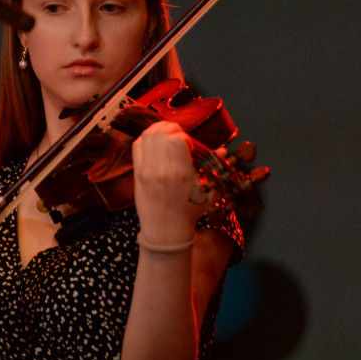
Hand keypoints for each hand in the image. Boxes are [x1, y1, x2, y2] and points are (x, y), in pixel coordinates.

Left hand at [131, 121, 206, 239]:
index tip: (189, 147)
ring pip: (147, 137)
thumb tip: (223, 151)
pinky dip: (145, 140)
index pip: (177, 139)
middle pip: (160, 134)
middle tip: (177, 135)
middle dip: (170, 129)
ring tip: (166, 135)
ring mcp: (147, 172)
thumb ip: (215, 169)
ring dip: (157, 130)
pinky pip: (137, 147)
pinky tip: (154, 143)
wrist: (166, 231)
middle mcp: (162, 170)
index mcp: (181, 173)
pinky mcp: (137, 174)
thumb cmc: (190, 212)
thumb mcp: (208, 192)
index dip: (184, 137)